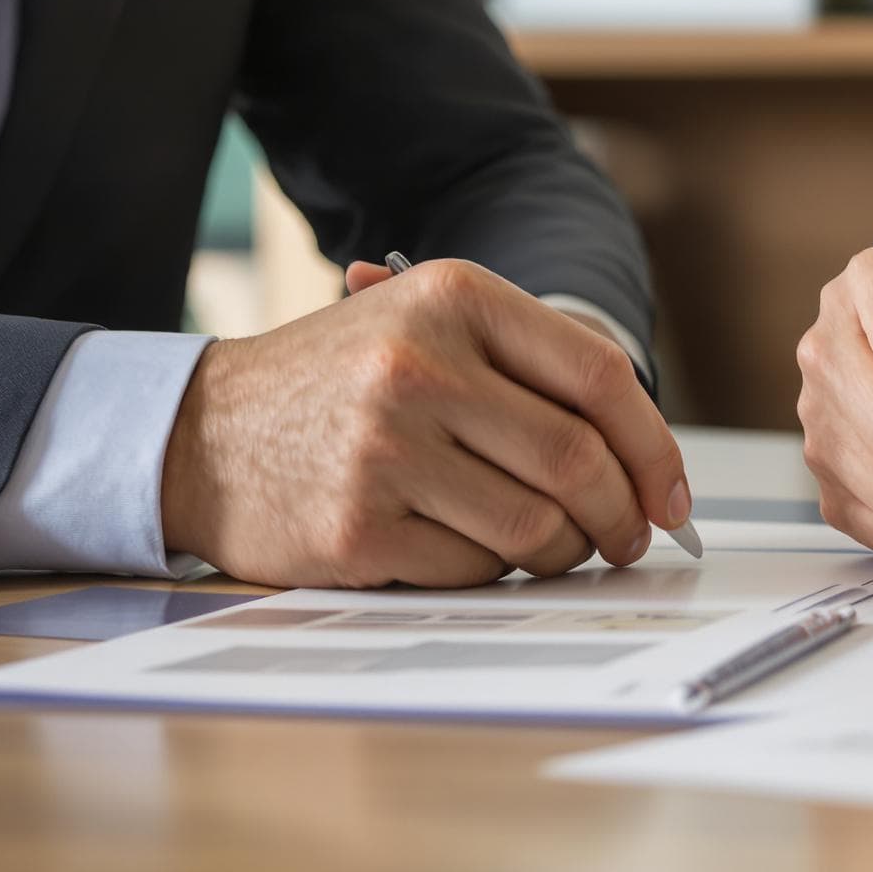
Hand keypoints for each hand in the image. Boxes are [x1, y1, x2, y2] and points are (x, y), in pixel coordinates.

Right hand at [161, 257, 690, 587]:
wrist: (199, 433)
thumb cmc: (341, 386)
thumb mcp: (428, 330)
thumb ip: (536, 373)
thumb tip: (653, 463)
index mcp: (454, 299)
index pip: (602, 379)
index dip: (656, 448)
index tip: (674, 496)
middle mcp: (420, 366)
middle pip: (579, 462)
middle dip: (622, 516)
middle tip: (627, 539)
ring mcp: (385, 449)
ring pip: (538, 527)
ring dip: (562, 552)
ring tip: (550, 546)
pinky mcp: (357, 527)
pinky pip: (476, 569)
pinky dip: (490, 572)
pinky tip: (464, 548)